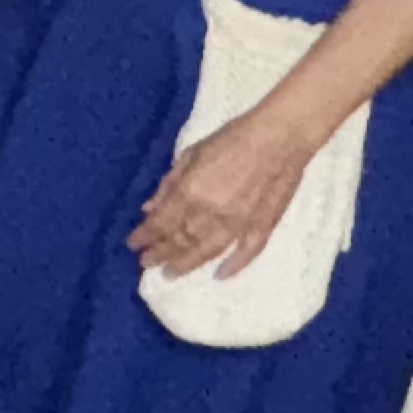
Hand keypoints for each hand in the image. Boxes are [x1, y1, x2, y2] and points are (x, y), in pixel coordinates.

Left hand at [129, 103, 326, 278]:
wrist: (280, 137)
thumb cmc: (231, 139)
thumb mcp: (191, 154)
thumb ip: (169, 184)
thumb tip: (149, 208)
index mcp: (191, 193)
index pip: (161, 223)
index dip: (144, 236)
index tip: (132, 245)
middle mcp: (211, 214)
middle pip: (181, 241)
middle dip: (160, 253)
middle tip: (146, 264)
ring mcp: (239, 223)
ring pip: (208, 251)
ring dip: (187, 264)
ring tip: (171, 273)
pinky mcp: (263, 226)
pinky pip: (247, 252)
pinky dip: (234, 266)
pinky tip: (219, 275)